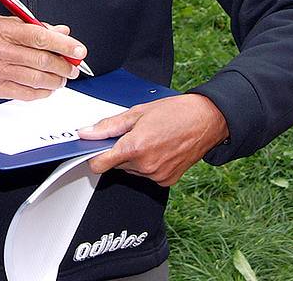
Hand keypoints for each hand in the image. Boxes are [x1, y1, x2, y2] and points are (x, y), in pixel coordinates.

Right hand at [0, 16, 85, 99]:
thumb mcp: (7, 23)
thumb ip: (36, 27)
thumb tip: (62, 33)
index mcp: (4, 30)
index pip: (40, 37)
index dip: (63, 45)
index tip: (78, 50)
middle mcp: (0, 50)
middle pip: (41, 60)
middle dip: (64, 65)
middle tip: (73, 67)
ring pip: (36, 79)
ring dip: (55, 81)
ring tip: (62, 78)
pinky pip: (25, 93)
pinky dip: (42, 92)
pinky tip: (47, 88)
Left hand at [78, 94, 228, 186]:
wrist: (206, 120)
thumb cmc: (175, 112)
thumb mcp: (136, 112)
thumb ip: (108, 126)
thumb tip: (86, 132)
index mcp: (135, 147)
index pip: (99, 164)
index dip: (92, 155)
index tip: (93, 147)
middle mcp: (145, 166)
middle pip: (115, 164)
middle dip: (117, 150)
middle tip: (131, 133)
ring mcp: (157, 175)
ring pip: (130, 169)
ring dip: (132, 157)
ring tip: (148, 138)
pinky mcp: (167, 181)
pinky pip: (146, 174)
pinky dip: (146, 163)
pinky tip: (158, 148)